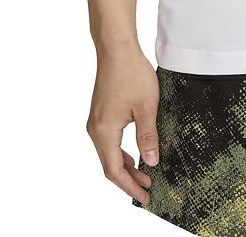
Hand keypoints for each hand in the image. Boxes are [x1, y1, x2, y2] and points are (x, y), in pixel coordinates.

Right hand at [86, 49, 158, 203]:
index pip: (114, 170)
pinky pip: (109, 142)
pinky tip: (135, 156)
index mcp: (104, 131)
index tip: (145, 196)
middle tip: (149, 190)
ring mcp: (96, 122)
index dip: (130, 186)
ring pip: (109, 154)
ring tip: (146, 176)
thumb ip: (148, 136)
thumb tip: (151, 162)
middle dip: (129, 179)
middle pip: (109, 165)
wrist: (116, 49)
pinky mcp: (101, 114)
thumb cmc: (131, 73)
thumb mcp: (146, 107)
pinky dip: (121, 153)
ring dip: (126, 167)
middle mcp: (95, 129)